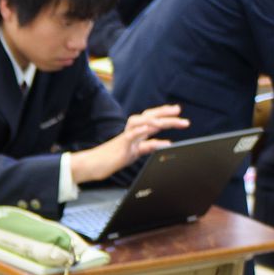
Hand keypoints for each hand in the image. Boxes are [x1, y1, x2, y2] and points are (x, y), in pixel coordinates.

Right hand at [67, 103, 185, 184]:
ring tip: (166, 122)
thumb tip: (165, 143)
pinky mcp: (120, 146)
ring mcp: (126, 137)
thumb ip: (149, 146)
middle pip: (148, 117)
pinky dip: (140, 131)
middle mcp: (132, 131)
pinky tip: (148, 130)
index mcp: (136, 132)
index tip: (177, 110)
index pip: (151, 119)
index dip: (164, 113)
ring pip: (140, 123)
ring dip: (154, 121)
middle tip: (179, 112)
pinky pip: (130, 136)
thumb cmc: (114, 158)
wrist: (94, 164)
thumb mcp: (135, 152)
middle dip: (164, 113)